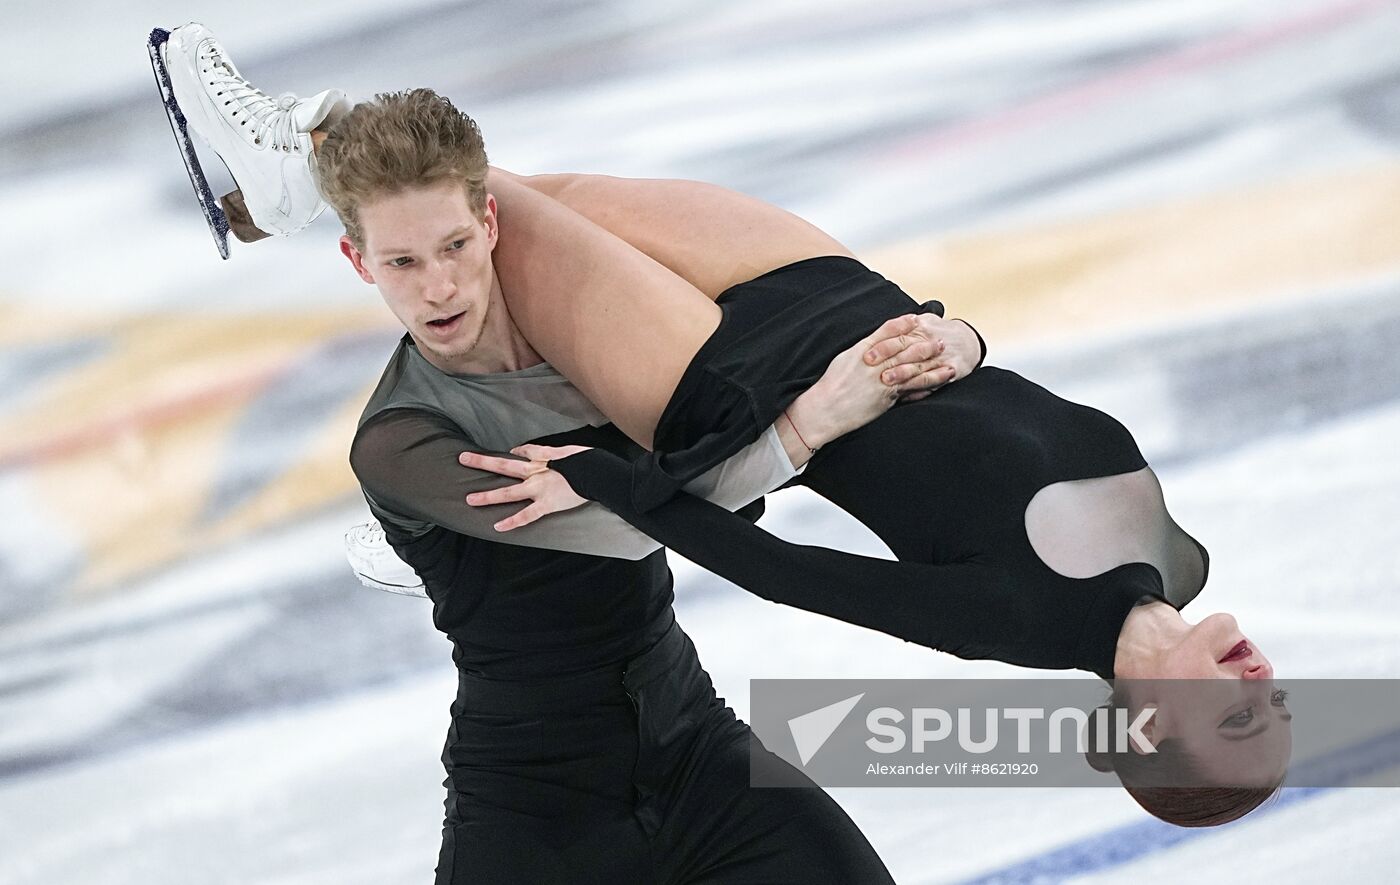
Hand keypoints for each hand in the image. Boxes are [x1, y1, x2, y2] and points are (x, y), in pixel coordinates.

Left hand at [457, 444, 591, 530]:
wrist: (600, 474)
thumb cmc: (588, 461)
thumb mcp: (567, 449)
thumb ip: (547, 451)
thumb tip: (525, 450)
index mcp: (543, 457)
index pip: (523, 452)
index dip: (515, 452)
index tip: (510, 453)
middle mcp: (536, 472)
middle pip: (505, 466)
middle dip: (483, 462)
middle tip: (463, 458)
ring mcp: (540, 489)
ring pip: (509, 492)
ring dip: (489, 496)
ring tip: (470, 499)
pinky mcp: (547, 504)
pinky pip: (527, 515)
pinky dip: (513, 521)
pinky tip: (498, 526)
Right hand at [783, 315, 943, 451]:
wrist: (824, 409)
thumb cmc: (830, 386)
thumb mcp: (844, 361)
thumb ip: (862, 352)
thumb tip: (873, 348)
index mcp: (863, 350)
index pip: (887, 332)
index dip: (903, 324)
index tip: (916, 319)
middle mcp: (875, 363)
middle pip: (905, 348)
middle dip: (925, 344)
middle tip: (940, 340)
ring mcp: (882, 380)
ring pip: (912, 369)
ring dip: (932, 365)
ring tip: (947, 362)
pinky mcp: (885, 397)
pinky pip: (909, 389)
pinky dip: (925, 385)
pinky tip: (936, 384)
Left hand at [862, 312, 981, 397]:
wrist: (968, 341)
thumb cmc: (937, 333)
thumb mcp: (922, 323)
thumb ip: (901, 327)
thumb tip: (875, 335)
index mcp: (921, 328)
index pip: (899, 335)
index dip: (882, 346)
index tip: (866, 355)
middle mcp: (931, 342)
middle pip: (908, 351)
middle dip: (889, 359)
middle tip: (872, 368)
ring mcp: (942, 357)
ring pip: (920, 368)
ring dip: (903, 375)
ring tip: (888, 383)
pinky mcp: (953, 371)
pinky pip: (935, 382)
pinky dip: (920, 390)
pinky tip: (905, 397)